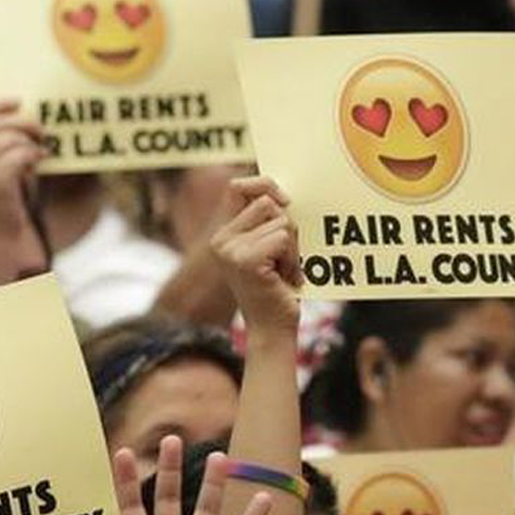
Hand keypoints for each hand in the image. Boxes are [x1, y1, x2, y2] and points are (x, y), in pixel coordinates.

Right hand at [210, 176, 300, 334]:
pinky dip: (293, 257)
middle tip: (285, 257)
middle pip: (266, 201)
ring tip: (284, 271)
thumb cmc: (276, 289)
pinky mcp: (246, 260)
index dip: (264, 185)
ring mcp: (231, 250)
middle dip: (287, 226)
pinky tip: (286, 278)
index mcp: (223, 235)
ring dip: (292, 247)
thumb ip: (267, 221)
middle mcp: (221, 240)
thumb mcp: (269, 249)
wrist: (272, 329)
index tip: (285, 201)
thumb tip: (280, 192)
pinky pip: (283, 238)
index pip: (237, 187)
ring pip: (280, 222)